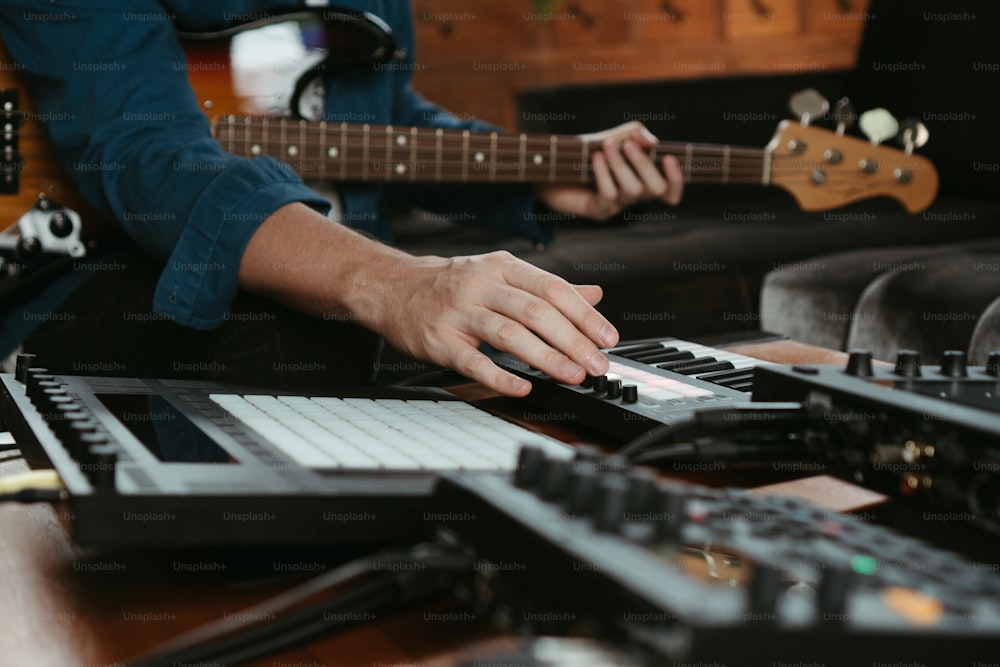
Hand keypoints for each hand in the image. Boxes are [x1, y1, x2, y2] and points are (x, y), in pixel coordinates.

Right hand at [364, 251, 618, 396]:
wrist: (392, 288)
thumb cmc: (451, 284)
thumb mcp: (500, 274)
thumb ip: (548, 287)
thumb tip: (595, 294)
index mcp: (502, 268)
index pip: (553, 288)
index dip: (584, 315)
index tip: (608, 338)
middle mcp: (481, 286)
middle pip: (536, 311)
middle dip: (573, 340)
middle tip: (597, 364)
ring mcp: (459, 314)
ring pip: (509, 334)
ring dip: (546, 358)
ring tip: (572, 376)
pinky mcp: (440, 341)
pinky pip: (473, 361)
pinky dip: (500, 376)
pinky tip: (522, 388)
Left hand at [537, 121, 684, 219]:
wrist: (552, 167)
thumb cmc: (586, 152)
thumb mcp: (612, 136)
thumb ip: (633, 134)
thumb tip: (654, 143)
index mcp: (642, 180)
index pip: (670, 191)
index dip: (677, 179)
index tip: (669, 158)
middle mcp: (633, 196)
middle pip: (656, 189)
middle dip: (645, 165)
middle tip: (628, 145)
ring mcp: (617, 206)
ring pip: (633, 191)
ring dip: (622, 166)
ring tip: (606, 147)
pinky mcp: (599, 211)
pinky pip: (610, 195)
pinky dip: (604, 173)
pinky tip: (595, 158)